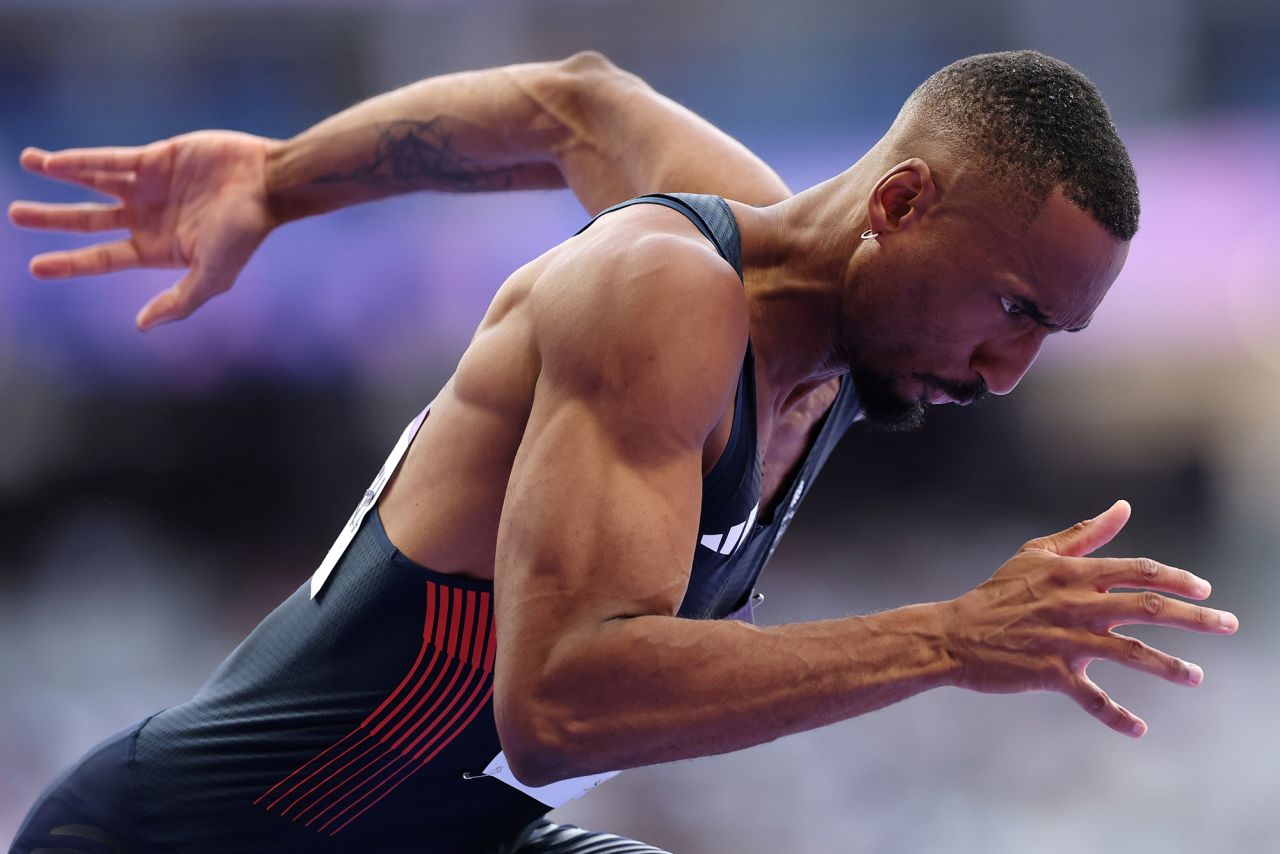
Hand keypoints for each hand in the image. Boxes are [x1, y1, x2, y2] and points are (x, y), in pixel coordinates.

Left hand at [9, 131, 275, 330]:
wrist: (269, 184)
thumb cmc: (246, 233)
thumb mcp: (214, 276)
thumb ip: (180, 301)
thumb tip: (140, 326)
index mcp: (158, 249)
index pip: (103, 258)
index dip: (69, 263)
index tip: (35, 266)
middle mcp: (148, 218)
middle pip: (89, 221)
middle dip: (52, 219)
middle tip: (16, 215)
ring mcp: (150, 186)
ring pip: (93, 182)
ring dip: (59, 174)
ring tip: (28, 161)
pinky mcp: (156, 157)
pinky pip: (110, 159)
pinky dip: (82, 160)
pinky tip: (53, 161)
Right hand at [945, 500, 1237, 736]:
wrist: (954, 634)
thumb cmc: (997, 592)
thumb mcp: (1036, 554)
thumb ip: (1084, 534)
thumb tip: (1122, 507)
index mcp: (1074, 574)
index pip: (1138, 571)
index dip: (1176, 578)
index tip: (1205, 589)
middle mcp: (1077, 606)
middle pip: (1149, 609)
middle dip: (1196, 618)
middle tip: (1229, 625)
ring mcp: (1066, 642)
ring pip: (1133, 655)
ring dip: (1171, 668)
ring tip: (1197, 678)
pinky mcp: (1052, 675)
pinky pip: (1093, 699)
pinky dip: (1117, 716)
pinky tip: (1138, 729)